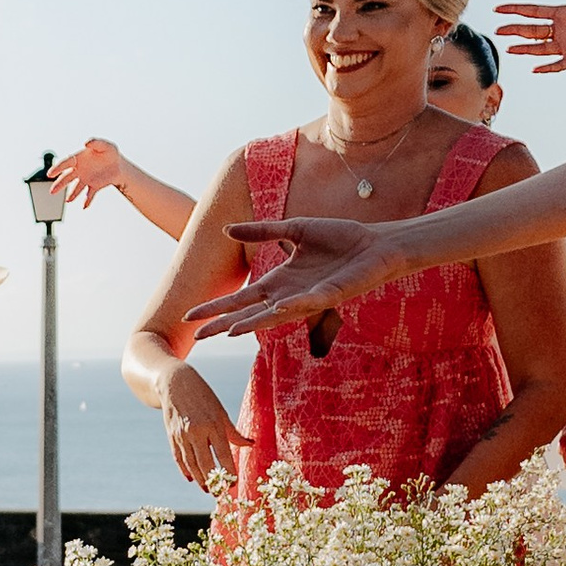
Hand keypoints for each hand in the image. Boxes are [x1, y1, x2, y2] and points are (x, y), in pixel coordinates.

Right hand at [46, 138, 125, 211]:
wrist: (119, 165)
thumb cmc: (110, 153)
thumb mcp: (105, 146)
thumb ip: (96, 143)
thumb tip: (86, 143)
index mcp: (78, 159)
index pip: (65, 163)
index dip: (57, 168)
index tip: (50, 174)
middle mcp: (79, 170)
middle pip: (66, 178)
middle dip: (59, 185)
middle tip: (52, 191)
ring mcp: (85, 179)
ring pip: (76, 188)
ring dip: (72, 194)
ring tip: (68, 200)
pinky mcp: (93, 187)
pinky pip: (89, 195)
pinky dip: (87, 201)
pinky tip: (84, 206)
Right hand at [160, 363, 244, 492]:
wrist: (174, 383)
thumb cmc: (203, 396)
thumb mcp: (220, 411)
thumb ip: (233, 432)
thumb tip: (250, 445)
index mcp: (212, 425)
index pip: (223, 454)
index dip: (228, 471)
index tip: (234, 483)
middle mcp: (196, 432)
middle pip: (205, 464)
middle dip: (213, 481)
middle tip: (220, 493)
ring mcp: (182, 435)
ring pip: (191, 464)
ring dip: (200, 479)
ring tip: (208, 490)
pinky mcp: (171, 436)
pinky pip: (179, 458)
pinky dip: (185, 470)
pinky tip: (192, 479)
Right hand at [185, 218, 416, 341]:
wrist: (376, 243)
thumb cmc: (340, 238)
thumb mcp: (295, 229)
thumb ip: (262, 231)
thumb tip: (226, 230)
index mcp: (280, 281)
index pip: (241, 299)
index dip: (216, 307)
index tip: (189, 316)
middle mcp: (290, 294)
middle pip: (250, 313)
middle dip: (224, 324)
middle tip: (197, 336)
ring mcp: (310, 297)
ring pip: (275, 315)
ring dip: (254, 322)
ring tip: (230, 331)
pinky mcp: (332, 294)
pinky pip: (310, 302)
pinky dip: (293, 305)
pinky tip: (277, 308)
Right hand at [494, 0, 565, 73]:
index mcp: (564, 13)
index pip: (533, 11)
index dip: (515, 10)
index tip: (498, 9)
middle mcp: (562, 29)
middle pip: (532, 30)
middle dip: (514, 30)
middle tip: (498, 30)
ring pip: (540, 48)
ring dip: (525, 49)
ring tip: (510, 49)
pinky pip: (558, 65)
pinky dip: (547, 68)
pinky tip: (535, 69)